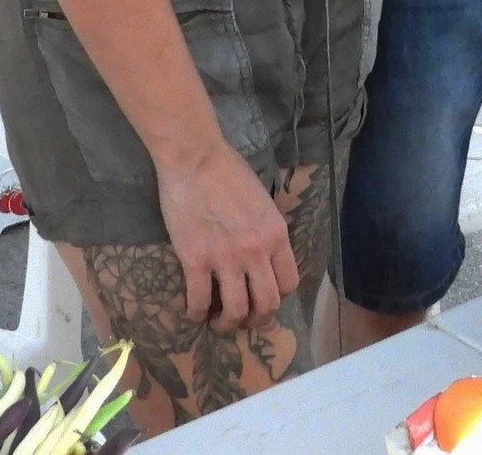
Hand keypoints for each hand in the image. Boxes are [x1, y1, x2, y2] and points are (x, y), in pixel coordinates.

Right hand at [154, 143, 297, 331]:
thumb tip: (263, 256)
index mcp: (276, 234)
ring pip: (236, 311)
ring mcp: (227, 258)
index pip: (289, 282)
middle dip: (256, 319)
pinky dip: (195, 314)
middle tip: (242, 319)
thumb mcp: (263, 202)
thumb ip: (266, 231)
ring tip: (217, 322)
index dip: (276, 297)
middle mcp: (257, 250)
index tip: (262, 298)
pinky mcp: (196, 259)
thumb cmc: (229, 172)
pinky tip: (193, 313)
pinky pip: (199, 301)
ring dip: (226, 324)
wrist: (196, 158)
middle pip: (267, 304)